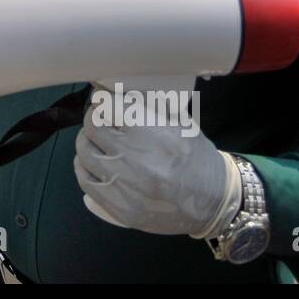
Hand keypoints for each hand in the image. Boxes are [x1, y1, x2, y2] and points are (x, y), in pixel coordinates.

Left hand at [73, 81, 239, 237]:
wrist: (214, 202)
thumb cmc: (197, 157)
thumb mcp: (181, 123)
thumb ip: (148, 106)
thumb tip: (112, 89)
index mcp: (154, 134)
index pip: (108, 106)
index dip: (103, 99)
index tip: (103, 99)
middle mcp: (137, 160)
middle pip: (92, 127)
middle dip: (94, 118)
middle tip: (99, 119)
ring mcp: (126, 188)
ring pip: (84, 153)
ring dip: (87, 142)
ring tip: (96, 141)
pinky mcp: (121, 209)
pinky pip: (86, 182)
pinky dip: (84, 168)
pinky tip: (92, 163)